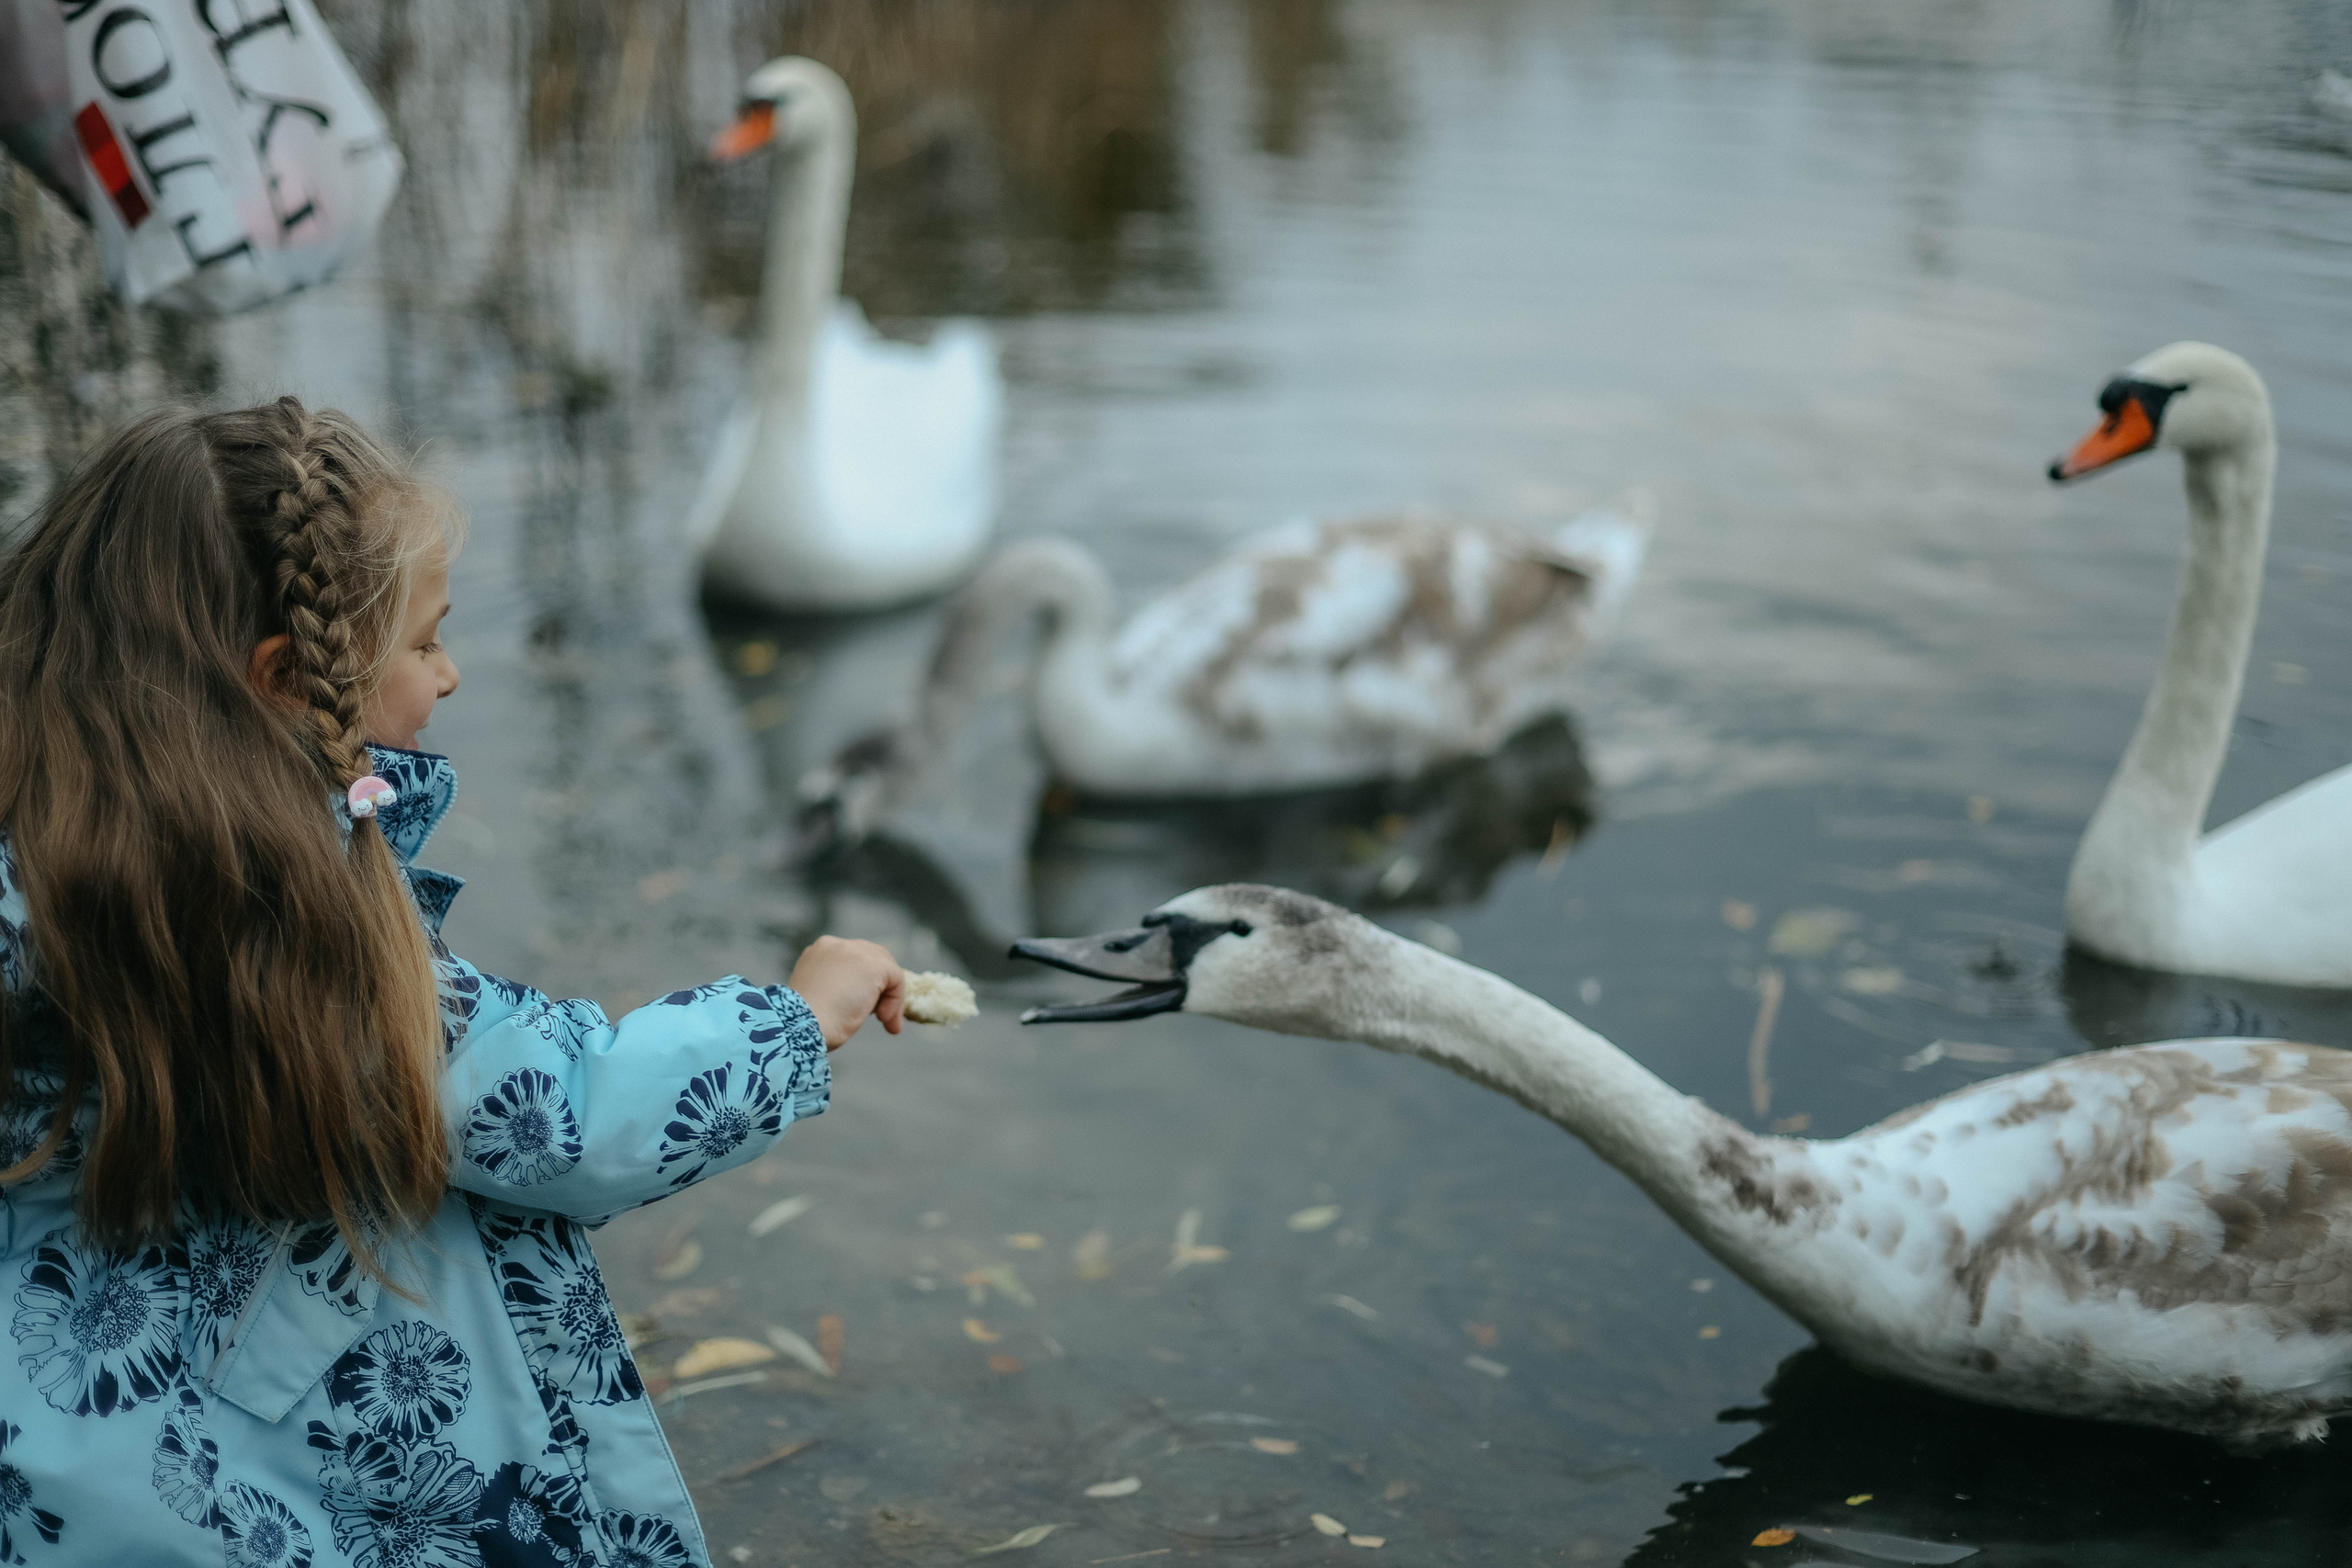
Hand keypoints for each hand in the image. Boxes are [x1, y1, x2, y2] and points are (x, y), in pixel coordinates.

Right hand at [789, 935, 905, 1050]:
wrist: (800, 1026)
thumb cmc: (806, 1022)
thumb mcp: (821, 997)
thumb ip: (840, 987)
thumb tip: (863, 997)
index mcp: (819, 951)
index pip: (853, 959)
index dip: (865, 983)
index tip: (868, 1009)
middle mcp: (835, 945)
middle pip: (873, 957)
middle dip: (882, 986)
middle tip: (882, 1016)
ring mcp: (854, 952)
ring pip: (886, 968)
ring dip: (890, 996)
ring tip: (885, 1021)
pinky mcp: (871, 966)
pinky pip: (896, 978)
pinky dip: (895, 1000)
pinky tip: (884, 1019)